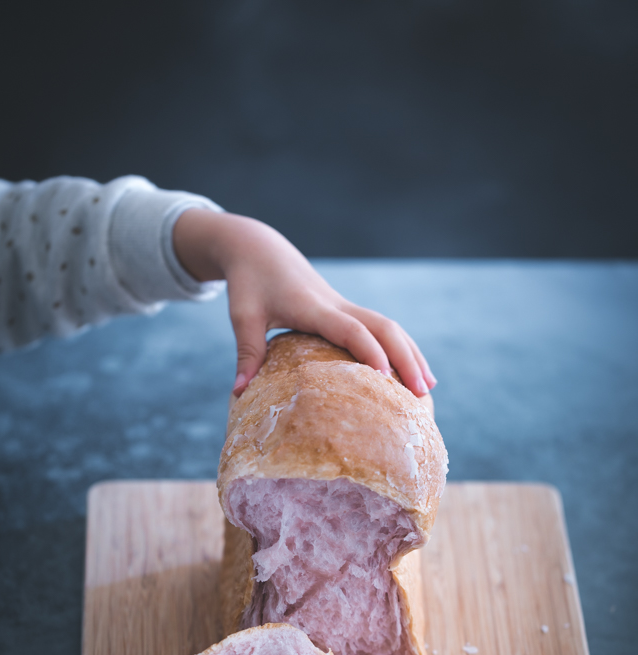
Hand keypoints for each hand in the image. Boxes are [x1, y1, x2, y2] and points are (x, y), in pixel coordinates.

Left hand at [173, 209, 436, 397]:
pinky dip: (400, 348)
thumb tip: (238, 394)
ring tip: (428, 388)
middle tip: (420, 393)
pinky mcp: (345, 310)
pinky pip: (381, 329)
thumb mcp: (242, 316)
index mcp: (313, 307)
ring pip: (389, 327)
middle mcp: (336, 305)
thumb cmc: (249, 282)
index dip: (369, 351)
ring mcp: (344, 306)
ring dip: (411, 354)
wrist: (259, 248)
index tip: (385, 377)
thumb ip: (246, 352)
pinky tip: (412, 370)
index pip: (350, 329)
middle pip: (383, 327)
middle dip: (405, 358)